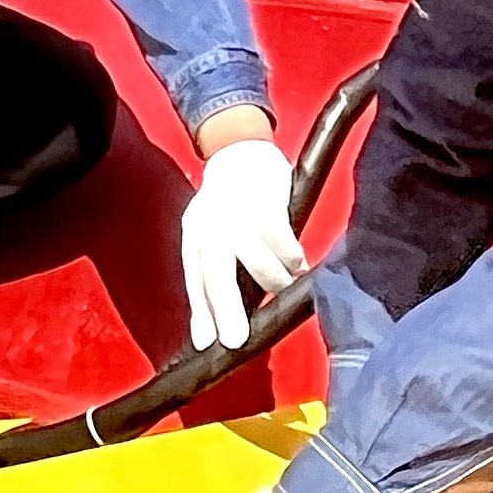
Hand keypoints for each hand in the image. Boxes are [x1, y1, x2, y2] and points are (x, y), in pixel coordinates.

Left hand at [177, 133, 308, 349]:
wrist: (241, 148)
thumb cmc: (229, 202)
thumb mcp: (211, 231)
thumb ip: (216, 268)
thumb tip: (220, 319)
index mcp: (194, 236)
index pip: (195, 281)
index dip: (202, 314)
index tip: (209, 344)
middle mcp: (210, 227)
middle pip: (217, 276)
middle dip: (228, 311)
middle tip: (238, 340)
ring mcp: (237, 215)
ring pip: (258, 264)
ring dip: (276, 284)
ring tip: (287, 288)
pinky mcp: (265, 205)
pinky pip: (282, 244)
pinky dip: (292, 260)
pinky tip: (298, 265)